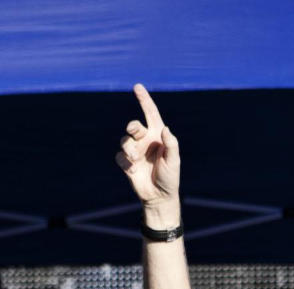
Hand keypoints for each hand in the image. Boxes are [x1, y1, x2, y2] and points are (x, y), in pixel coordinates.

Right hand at [116, 84, 180, 218]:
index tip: (137, 87)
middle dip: (132, 126)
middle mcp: (145, 141)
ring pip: (125, 140)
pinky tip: (132, 169)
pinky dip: (125, 161)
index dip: (144, 100)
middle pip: (133, 126)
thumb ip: (171, 145)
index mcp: (157, 136)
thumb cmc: (170, 178)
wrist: (159, 197)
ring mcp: (135, 151)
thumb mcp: (173, 161)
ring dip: (129, 148)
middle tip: (134, 131)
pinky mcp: (127, 163)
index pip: (150, 113)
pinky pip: (120, 156)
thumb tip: (165, 128)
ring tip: (135, 159)